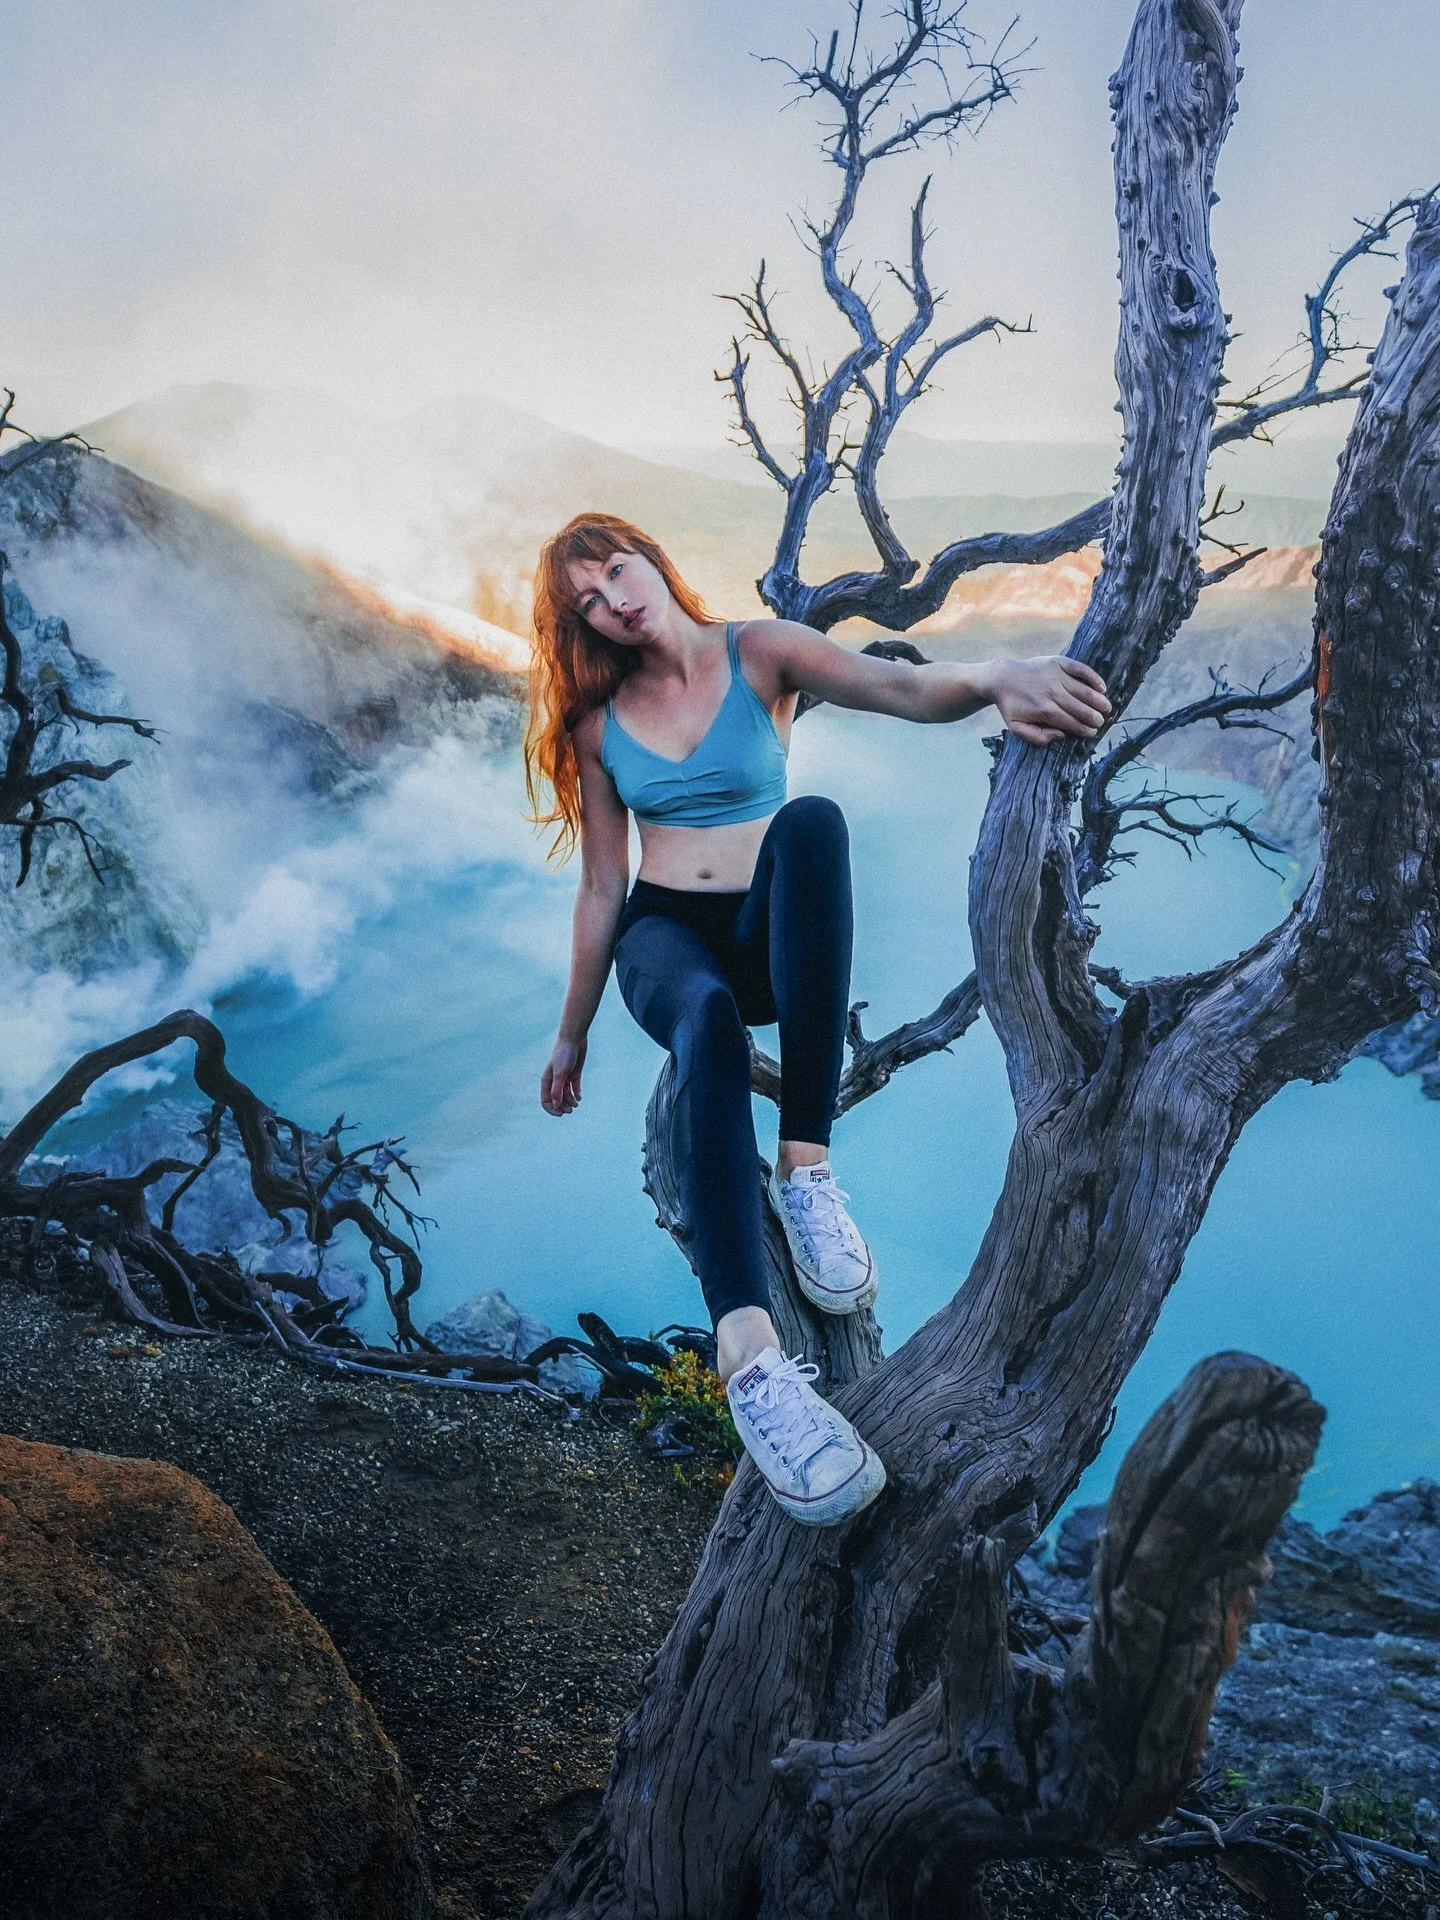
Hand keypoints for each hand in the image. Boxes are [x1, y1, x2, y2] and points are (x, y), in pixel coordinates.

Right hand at [541, 1033, 586, 1114]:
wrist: (574, 1039)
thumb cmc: (564, 1055)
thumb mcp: (560, 1074)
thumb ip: (557, 1090)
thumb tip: (556, 1105)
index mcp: (547, 1081)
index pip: (546, 1101)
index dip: (552, 1109)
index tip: (561, 1113)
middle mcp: (555, 1080)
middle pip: (557, 1100)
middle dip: (563, 1107)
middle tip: (571, 1109)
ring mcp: (565, 1077)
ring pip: (566, 1095)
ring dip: (570, 1102)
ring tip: (576, 1103)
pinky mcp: (574, 1074)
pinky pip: (574, 1088)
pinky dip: (576, 1094)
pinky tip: (579, 1098)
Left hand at [987, 656, 1111, 746]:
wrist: (1002, 678)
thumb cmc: (1011, 706)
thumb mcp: (1017, 728)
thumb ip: (1038, 737)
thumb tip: (1062, 735)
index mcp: (1045, 711)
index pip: (1073, 723)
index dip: (1085, 730)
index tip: (1093, 733)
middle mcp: (1053, 693)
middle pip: (1082, 709)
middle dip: (1095, 718)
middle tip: (1101, 722)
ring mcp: (1057, 676)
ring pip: (1085, 691)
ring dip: (1099, 701)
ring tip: (1107, 708)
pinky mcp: (1058, 662)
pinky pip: (1081, 669)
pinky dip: (1094, 678)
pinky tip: (1102, 687)